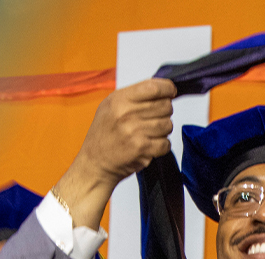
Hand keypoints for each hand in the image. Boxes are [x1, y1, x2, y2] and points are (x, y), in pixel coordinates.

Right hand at [52, 78, 176, 229]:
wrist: (94, 164)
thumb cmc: (103, 135)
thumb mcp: (110, 106)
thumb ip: (134, 96)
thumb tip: (161, 89)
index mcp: (119, 99)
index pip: (154, 87)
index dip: (167, 89)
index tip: (170, 93)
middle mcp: (126, 113)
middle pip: (165, 106)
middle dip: (164, 112)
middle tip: (154, 119)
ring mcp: (134, 131)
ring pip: (168, 125)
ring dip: (163, 131)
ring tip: (149, 134)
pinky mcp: (141, 148)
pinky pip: (165, 143)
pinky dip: (161, 146)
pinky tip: (150, 146)